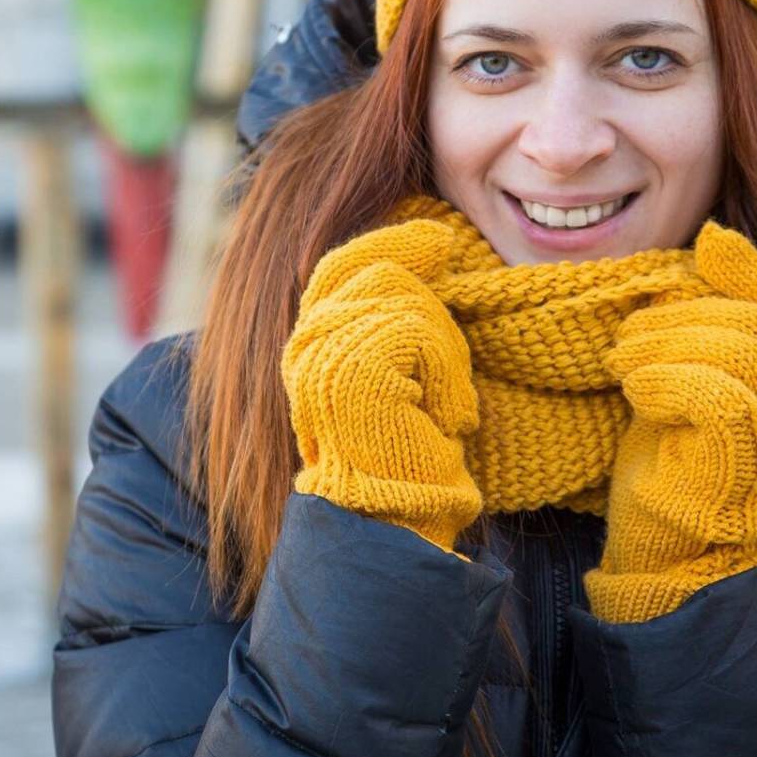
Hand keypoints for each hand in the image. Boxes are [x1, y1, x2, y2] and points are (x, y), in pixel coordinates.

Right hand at [282, 218, 481, 555]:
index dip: (391, 241)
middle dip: (431, 308)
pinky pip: (420, 330)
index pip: (343, 265)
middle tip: (451, 371)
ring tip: (448, 408)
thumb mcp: (399, 375)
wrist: (396, 518)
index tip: (439, 238)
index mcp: (311, 344)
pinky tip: (448, 418)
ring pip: (407, 300)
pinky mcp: (354, 367)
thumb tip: (428, 254)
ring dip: (446, 353)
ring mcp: (324, 353)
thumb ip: (393, 323)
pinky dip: (449, 375)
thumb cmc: (407, 458)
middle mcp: (306, 344)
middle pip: (379, 273)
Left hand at [588, 220, 756, 621]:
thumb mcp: (679, 376)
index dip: (750, 269)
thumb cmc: (665, 460)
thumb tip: (713, 241)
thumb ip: (701, 322)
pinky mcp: (746, 465)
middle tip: (627, 339)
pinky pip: (718, 393)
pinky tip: (638, 393)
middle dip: (678, 315)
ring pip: (738, 350)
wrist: (661, 547)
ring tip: (625, 364)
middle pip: (754, 322)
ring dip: (665, 344)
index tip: (706, 242)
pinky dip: (667, 379)